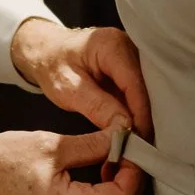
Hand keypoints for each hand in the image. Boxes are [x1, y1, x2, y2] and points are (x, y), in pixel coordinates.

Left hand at [10, 19, 152, 139]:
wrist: (47, 52)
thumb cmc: (52, 65)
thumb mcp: (68, 89)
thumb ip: (97, 107)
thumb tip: (125, 128)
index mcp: (112, 45)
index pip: (134, 83)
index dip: (140, 113)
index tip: (139, 140)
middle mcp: (129, 46)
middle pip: (147, 87)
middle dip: (144, 118)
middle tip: (139, 148)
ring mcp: (133, 56)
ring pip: (147, 92)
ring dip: (142, 117)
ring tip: (137, 144)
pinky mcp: (132, 68)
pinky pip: (140, 92)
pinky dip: (136, 112)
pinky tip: (133, 132)